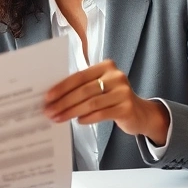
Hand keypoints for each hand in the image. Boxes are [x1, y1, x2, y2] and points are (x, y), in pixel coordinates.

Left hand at [44, 59, 169, 144]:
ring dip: (71, 112)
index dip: (61, 87)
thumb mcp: (100, 87)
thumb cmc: (112, 98)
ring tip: (58, 118)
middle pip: (84, 90)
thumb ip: (82, 87)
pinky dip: (87, 118)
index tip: (47, 97)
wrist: (140, 113)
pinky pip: (102, 113)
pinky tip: (78, 121)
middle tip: (49, 111)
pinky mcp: (127, 108)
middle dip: (63, 102)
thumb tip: (54, 98)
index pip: (79, 76)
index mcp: (106, 66)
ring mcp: (123, 92)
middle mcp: (116, 76)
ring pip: (91, 103)